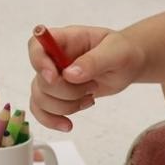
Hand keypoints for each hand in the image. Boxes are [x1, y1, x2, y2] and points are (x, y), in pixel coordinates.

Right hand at [27, 26, 143, 130]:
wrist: (128, 65)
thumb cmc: (122, 51)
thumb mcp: (115, 52)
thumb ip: (93, 61)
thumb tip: (70, 74)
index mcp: (65, 39)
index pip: (36, 46)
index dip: (38, 62)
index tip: (54, 78)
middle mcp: (54, 58)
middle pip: (40, 79)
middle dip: (66, 92)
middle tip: (92, 86)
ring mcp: (54, 77)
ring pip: (40, 98)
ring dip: (66, 106)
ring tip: (89, 99)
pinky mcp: (57, 95)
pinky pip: (41, 110)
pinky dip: (52, 120)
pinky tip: (68, 124)